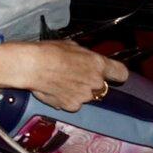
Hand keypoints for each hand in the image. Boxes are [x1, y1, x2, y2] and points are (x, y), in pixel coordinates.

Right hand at [0, 41, 128, 111]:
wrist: (30, 66)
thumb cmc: (48, 51)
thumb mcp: (71, 46)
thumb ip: (84, 57)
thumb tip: (84, 61)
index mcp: (98, 64)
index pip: (121, 73)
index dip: (115, 74)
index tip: (110, 74)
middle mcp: (95, 82)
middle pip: (100, 86)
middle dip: (89, 82)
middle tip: (73, 76)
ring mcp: (84, 97)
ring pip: (85, 95)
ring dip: (77, 91)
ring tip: (59, 82)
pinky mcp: (72, 106)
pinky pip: (72, 103)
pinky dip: (65, 99)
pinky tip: (53, 90)